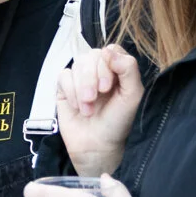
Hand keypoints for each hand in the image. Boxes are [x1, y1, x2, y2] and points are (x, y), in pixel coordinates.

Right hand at [56, 44, 143, 176]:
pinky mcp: (65, 88)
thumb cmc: (117, 122)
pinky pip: (63, 76)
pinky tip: (77, 107)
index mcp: (117, 69)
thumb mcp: (132, 96)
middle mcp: (99, 70)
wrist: (97, 146)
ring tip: (87, 109)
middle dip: (91, 78)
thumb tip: (109, 51)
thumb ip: (128, 69)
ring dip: (81, 88)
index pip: (110, 50)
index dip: (106, 64)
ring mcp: (81, 78)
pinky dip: (70, 91)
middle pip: (91, 56)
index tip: (107, 87)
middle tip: (95, 99)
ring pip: (76, 65)